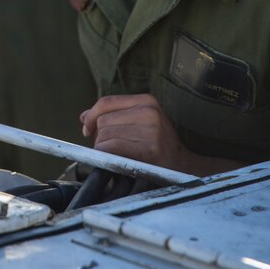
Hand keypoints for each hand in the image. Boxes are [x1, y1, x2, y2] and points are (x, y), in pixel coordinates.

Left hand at [80, 93, 241, 176]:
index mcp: (147, 101)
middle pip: (103, 122)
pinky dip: (108, 158)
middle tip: (118, 150)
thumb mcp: (141, 122)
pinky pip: (111, 150)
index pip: (106, 102)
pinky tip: (121, 162)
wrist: (185, 168)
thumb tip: (84, 117)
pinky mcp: (148, 150)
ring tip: (125, 156)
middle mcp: (149, 112)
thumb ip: (113, 116)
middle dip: (102, 138)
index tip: (87, 129)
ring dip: (105, 151)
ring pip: (104, 137)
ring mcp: (151, 130)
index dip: (92, 116)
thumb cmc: (158, 146)